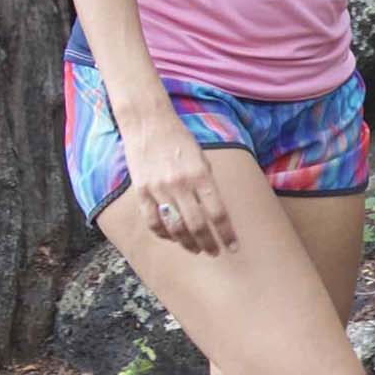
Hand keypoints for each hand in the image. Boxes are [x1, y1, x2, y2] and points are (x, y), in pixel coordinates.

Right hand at [123, 112, 236, 254]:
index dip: (227, 234)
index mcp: (201, 175)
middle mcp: (181, 184)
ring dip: (187, 243)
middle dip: (209, 243)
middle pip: (197, 225)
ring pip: (175, 227)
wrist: (148, 123)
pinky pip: (152, 221)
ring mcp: (159, 189)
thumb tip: (214, 212)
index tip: (233, 247)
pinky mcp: (141, 192)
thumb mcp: (203, 159)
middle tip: (215, 252)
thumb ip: (207, 185)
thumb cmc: (180, 140)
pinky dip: (163, 234)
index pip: (218, 213)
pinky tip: (172, 237)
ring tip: (196, 249)